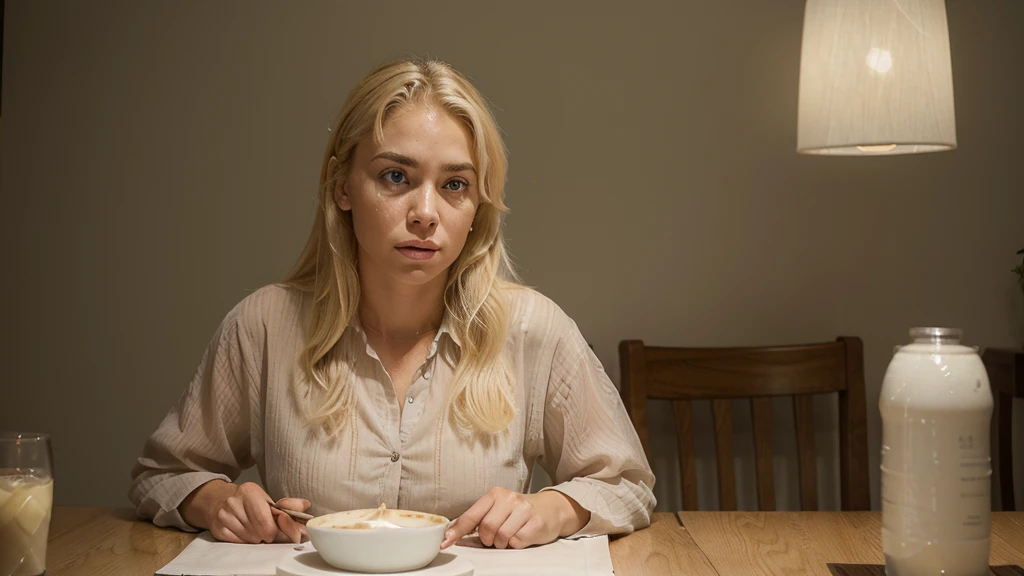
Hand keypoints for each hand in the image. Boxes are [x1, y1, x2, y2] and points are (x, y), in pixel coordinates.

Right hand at [180, 480, 309, 543]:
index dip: (280, 530)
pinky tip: (245, 532)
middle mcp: (234, 502)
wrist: (217, 500)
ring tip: (256, 529)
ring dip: (258, 538)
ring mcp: (224, 516)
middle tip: (269, 529)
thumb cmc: (246, 500)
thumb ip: (287, 505)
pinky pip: (240, 543)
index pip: (268, 521)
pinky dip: (246, 541)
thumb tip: (305, 506)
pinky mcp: (218, 529)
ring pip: (251, 539)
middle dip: (269, 534)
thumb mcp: (266, 498)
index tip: (289, 533)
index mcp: (250, 491)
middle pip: (261, 532)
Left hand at [440, 487, 589, 549]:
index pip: (471, 515)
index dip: (457, 531)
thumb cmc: (520, 511)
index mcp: (495, 494)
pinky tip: (521, 536)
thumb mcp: (498, 508)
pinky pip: (516, 542)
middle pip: (486, 528)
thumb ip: (479, 517)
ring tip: (510, 536)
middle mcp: (509, 499)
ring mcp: (524, 510)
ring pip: (501, 537)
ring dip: (502, 543)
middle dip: (488, 539)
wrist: (552, 508)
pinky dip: (516, 545)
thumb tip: (452, 531)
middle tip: (495, 537)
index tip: (446, 541)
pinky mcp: (535, 523)